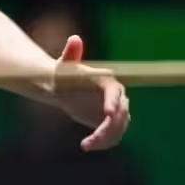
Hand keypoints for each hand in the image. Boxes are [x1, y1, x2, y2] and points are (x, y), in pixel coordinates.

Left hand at [52, 35, 130, 150]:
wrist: (63, 88)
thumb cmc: (64, 74)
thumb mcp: (64, 65)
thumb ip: (71, 54)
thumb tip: (75, 39)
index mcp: (108, 81)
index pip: (115, 93)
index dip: (113, 103)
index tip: (107, 115)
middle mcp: (116, 96)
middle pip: (120, 114)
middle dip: (109, 128)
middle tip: (93, 139)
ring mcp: (115, 111)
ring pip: (118, 128)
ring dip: (106, 139)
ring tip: (87, 144)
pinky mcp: (110, 123)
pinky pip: (113, 135)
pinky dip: (103, 143)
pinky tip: (88, 145)